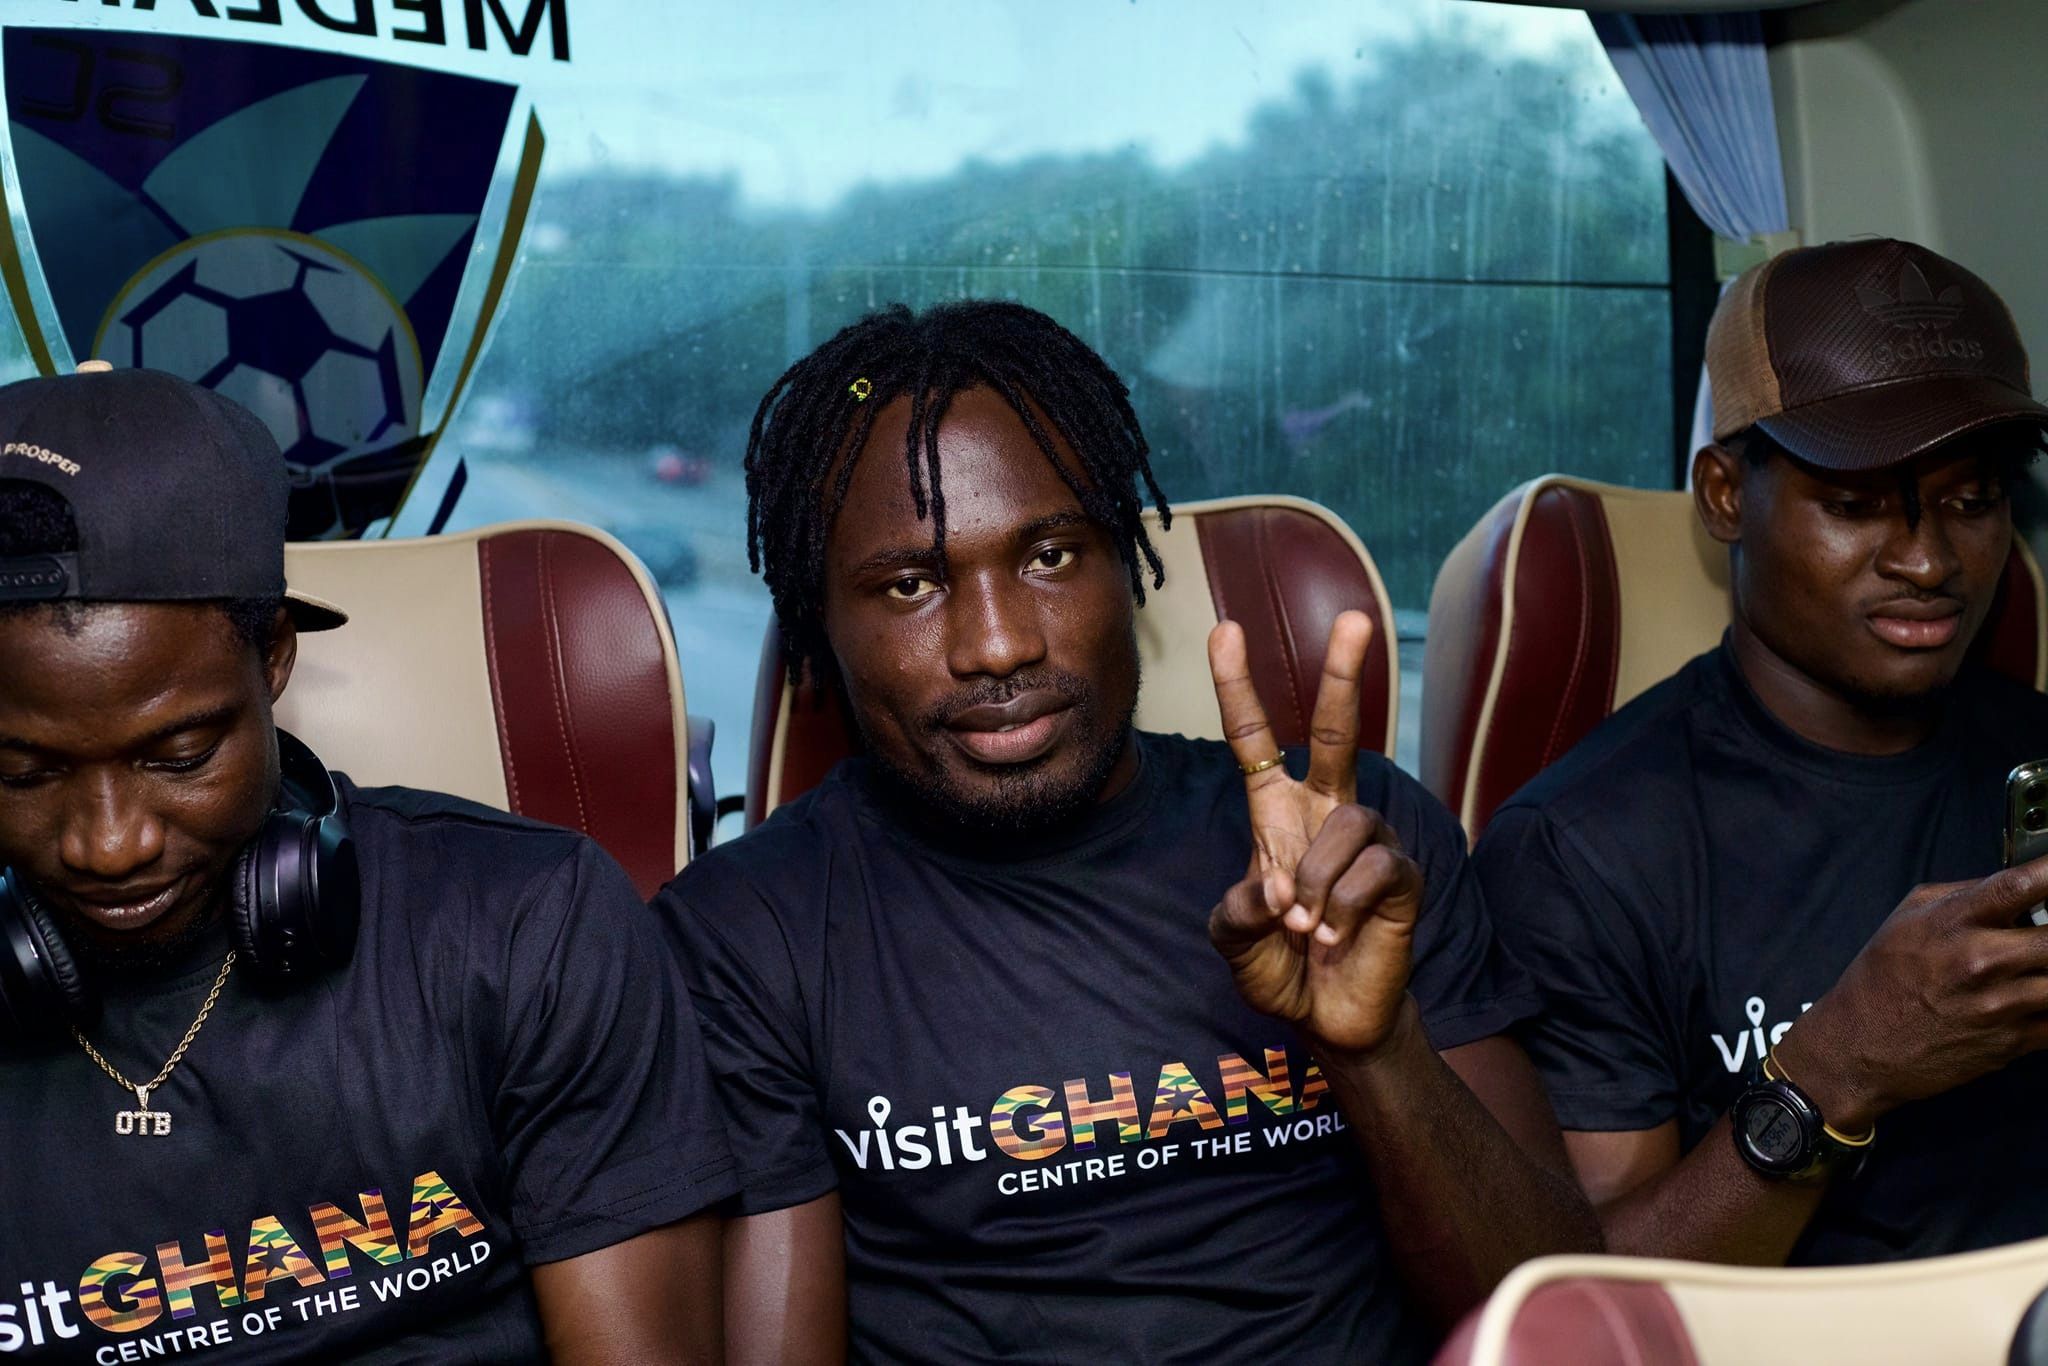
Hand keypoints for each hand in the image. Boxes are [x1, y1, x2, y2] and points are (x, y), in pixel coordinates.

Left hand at [1205, 610, 1419, 1058]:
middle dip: (1345, 675)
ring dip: (1314, 880)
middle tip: (1358, 619)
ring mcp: (1370, 842)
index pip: (1255, 739)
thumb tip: (1273, 887)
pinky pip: (1372, 869)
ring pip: (1346, 823)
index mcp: (1276, 814)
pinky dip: (1341, 908)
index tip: (1224, 631)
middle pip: (1338, 732)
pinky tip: (1335, 938)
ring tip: (1305, 927)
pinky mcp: (1402, 876)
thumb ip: (1237, 911)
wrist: (1328, 1020)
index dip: (1238, 686)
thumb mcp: (1233, 939)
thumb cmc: (1279, 968)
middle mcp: (1326, 814)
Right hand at [1775, 855, 2047, 1133]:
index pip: (2019, 885)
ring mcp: (2002, 1005)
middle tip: (2046, 931)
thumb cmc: (1882, 978)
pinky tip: (2036, 997)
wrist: (1860, 1046)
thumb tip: (2018, 887)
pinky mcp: (2015, 1042)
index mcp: (1953, 922)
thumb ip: (1966, 894)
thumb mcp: (1908, 916)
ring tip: (2036, 966)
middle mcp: (1981, 961)